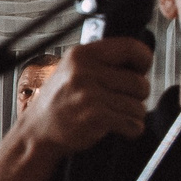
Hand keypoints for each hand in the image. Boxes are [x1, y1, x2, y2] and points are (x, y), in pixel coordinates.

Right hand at [22, 36, 154, 156]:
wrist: (36, 132)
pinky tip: (118, 128)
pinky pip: (133, 123)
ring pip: (138, 105)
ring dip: (133, 115)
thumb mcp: (71, 71)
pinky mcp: (95, 116)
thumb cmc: (57, 104)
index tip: (140, 70)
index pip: (130, 47)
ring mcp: (89, 94)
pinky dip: (131, 129)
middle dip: (137, 96)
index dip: (143, 60)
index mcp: (81, 55)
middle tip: (120, 101)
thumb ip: (101, 62)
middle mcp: (84, 72)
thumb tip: (140, 60)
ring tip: (115, 116)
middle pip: (139, 82)